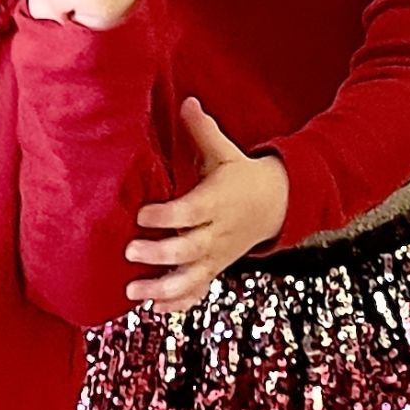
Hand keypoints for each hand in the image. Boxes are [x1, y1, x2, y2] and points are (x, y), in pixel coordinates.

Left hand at [126, 98, 289, 310]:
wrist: (279, 204)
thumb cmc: (243, 176)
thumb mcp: (226, 152)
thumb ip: (203, 130)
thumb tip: (187, 101)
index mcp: (218, 201)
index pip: (192, 212)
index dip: (167, 216)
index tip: (141, 215)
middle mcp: (218, 232)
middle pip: (190, 249)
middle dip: (160, 254)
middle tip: (130, 252)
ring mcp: (217, 255)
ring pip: (192, 278)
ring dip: (163, 289)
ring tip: (135, 292)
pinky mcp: (215, 268)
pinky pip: (198, 290)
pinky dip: (179, 303)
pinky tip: (154, 308)